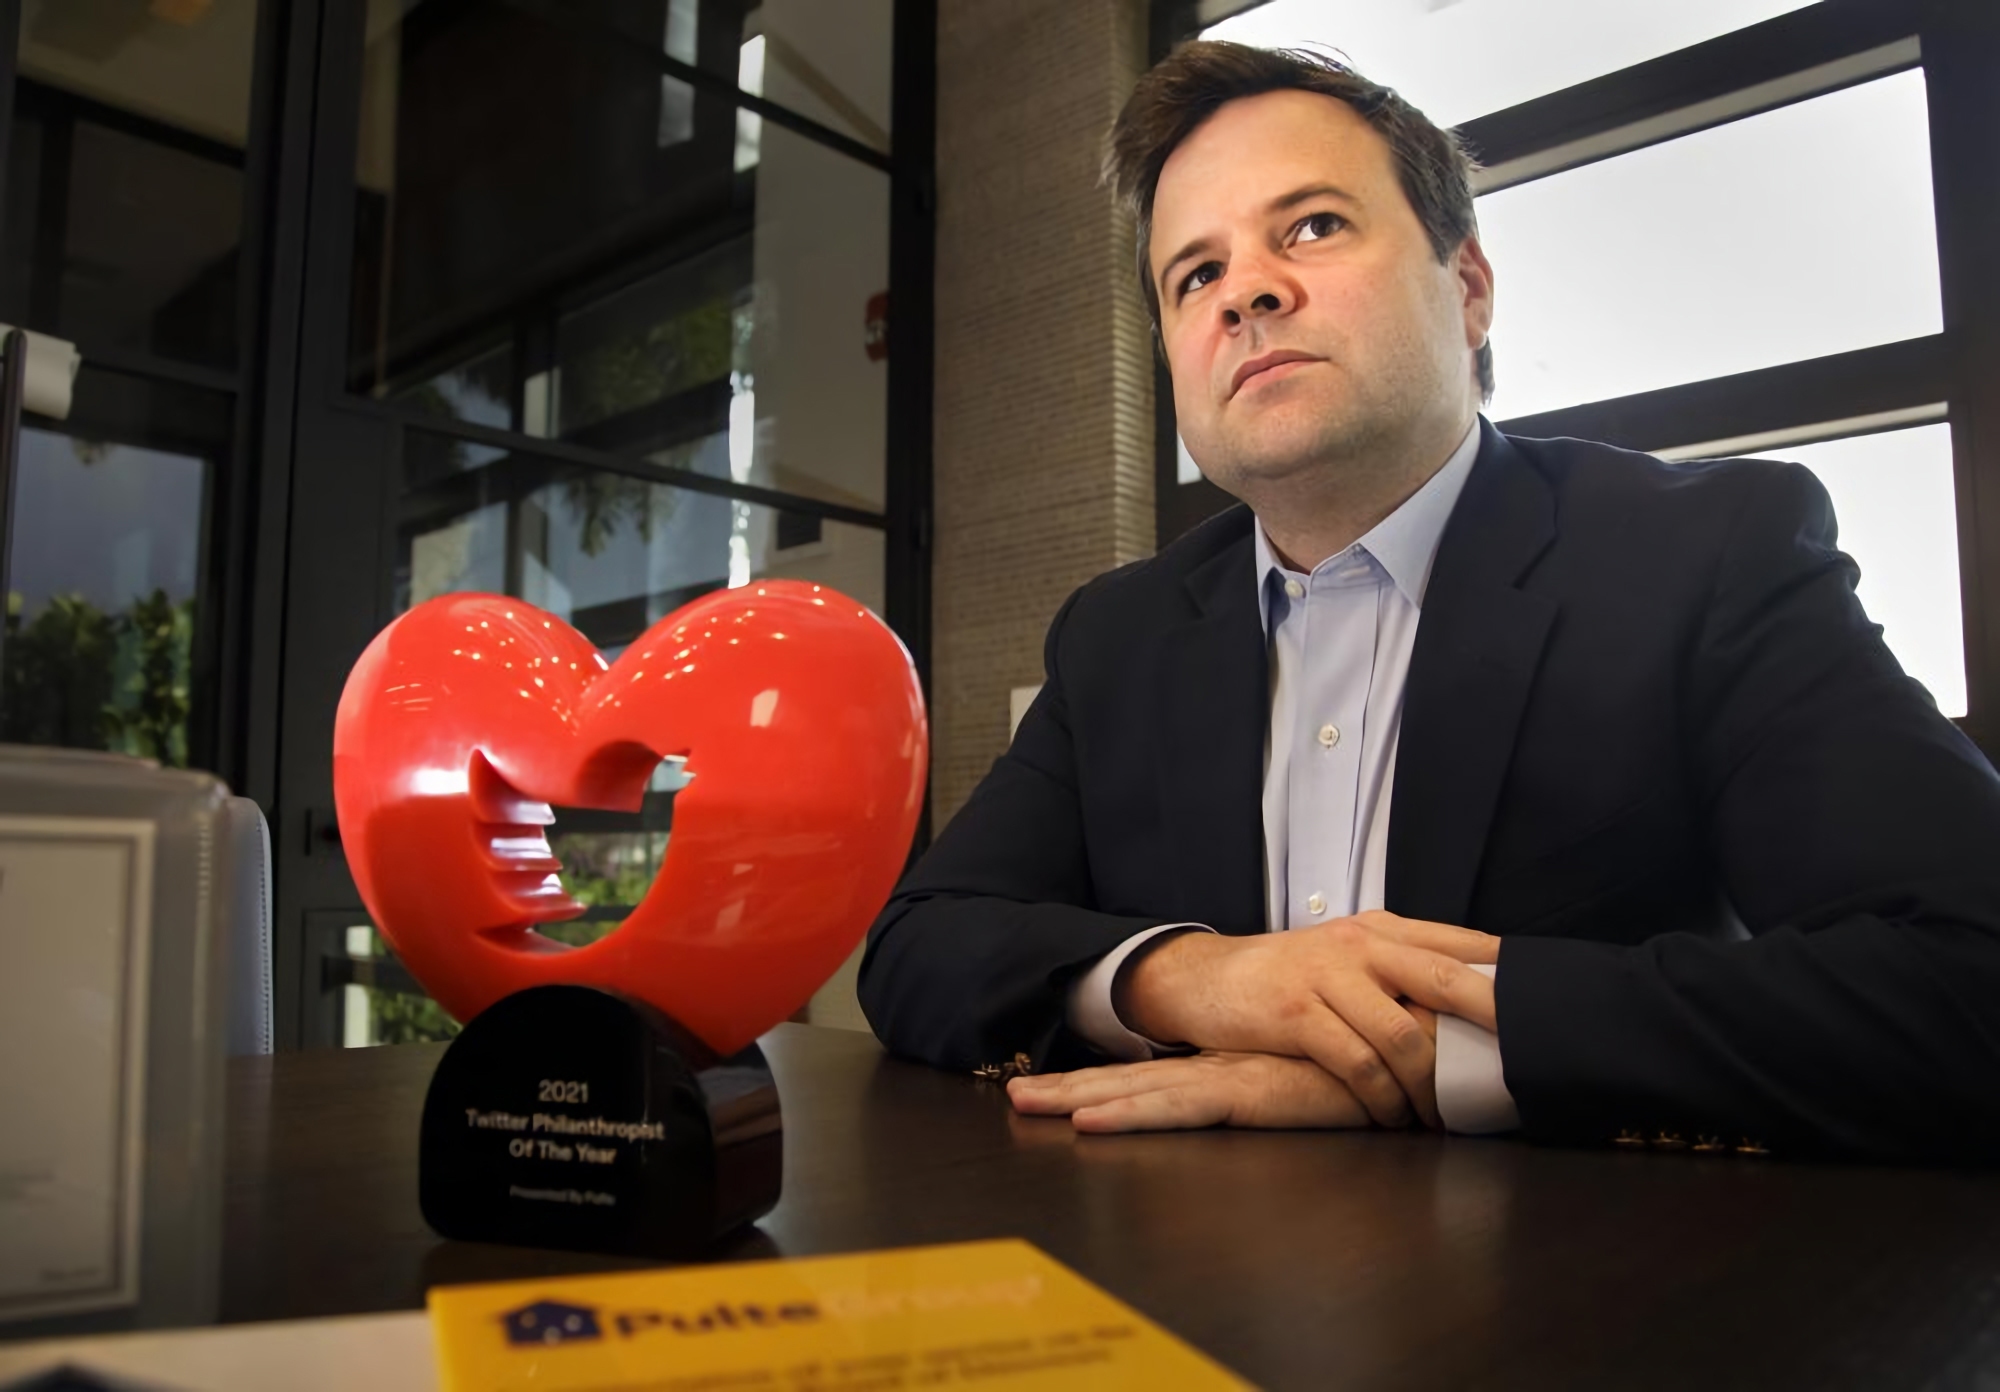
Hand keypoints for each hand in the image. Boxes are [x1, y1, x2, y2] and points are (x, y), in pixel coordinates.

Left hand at [1007, 1051, 1372, 1131]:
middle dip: (1070, 1088)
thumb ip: (1303, 1087)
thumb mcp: (1327, 1086)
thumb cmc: (1381, 1067)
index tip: (1055, 1092)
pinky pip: (1178, 1109)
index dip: (1106, 1082)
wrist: (1421, 1049)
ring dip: (1077, 1098)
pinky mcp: (1250, 1092)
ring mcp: (1231, 1076)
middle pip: (1131, 1081)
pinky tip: (1086, 1123)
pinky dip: (1129, 1116)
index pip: (1155, 1077)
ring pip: (1138, 1092)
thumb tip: (1290, 1096)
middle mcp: (1222, 1067)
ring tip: (1022, 1102)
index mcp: (1233, 1067)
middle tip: (1013, 1095)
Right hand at [1119, 911, 1496, 1129]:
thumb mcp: (1343, 958)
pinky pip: (1357, 1064)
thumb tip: (1465, 1012)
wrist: (1203, 978)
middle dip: (1494, 1020)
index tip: (1546, 1003)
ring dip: (1428, 1086)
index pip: (1459, 944)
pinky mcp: (1297, 1014)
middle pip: (1445, 978)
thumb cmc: (1285, 978)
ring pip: (1402, 1036)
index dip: (1506, 973)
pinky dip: (1381, 1099)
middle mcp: (1360, 945)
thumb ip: (1396, 972)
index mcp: (1381, 929)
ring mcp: (1328, 977)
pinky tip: (1389, 1117)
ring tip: (1436, 1116)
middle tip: (1527, 1060)